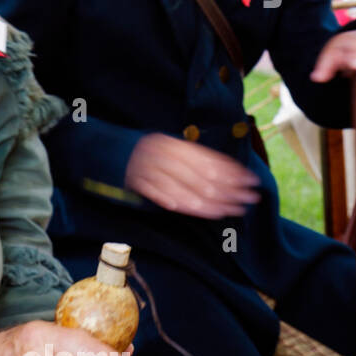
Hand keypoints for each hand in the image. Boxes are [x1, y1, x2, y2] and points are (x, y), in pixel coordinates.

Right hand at [124, 132, 260, 217]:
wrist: (105, 150)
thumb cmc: (144, 152)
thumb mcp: (168, 147)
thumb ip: (192, 158)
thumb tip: (227, 172)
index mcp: (173, 144)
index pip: (208, 160)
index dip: (232, 173)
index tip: (251, 182)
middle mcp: (163, 154)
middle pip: (201, 177)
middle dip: (227, 190)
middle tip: (248, 200)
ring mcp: (149, 168)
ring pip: (184, 189)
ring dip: (210, 203)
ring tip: (231, 210)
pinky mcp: (137, 182)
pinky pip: (163, 196)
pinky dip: (181, 203)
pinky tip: (200, 211)